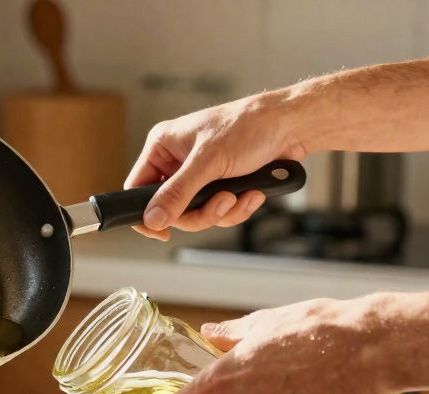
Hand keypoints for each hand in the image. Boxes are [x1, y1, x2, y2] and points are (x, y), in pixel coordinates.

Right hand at [126, 91, 308, 240]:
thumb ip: (177, 193)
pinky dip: (237, 208)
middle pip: (171, 209)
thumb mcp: (208, 162)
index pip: (137, 188)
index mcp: (163, 146)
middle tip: (220, 202)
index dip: (147, 213)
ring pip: (197, 214)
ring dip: (222, 211)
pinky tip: (252, 193)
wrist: (291, 127)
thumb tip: (152, 218)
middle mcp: (178, 162)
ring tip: (239, 194)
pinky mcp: (221, 185)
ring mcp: (200, 176)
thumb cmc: (249, 127)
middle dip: (200, 212)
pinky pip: (219, 212)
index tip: (161, 231)